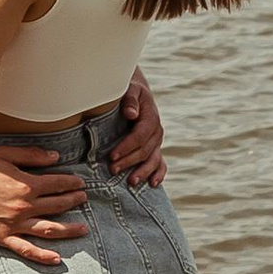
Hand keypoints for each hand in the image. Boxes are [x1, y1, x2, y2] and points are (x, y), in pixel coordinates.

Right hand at [0, 143, 89, 269]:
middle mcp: (24, 206)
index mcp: (26, 185)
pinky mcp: (4, 237)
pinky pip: (27, 249)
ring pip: (49, 229)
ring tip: (83, 229)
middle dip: (73, 201)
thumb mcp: (5, 154)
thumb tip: (55, 157)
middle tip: (84, 199)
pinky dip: (43, 256)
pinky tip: (57, 259)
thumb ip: (31, 156)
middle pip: (57, 205)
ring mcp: (15, 224)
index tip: (80, 183)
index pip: (56, 184)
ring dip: (68, 229)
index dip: (71, 183)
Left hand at [108, 68, 165, 188]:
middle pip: (144, 150)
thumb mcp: (130, 90)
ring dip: (143, 171)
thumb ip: (130, 100)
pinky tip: (153, 184)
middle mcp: (157, 131)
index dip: (126, 147)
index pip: (139, 136)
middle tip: (112, 169)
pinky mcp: (155, 148)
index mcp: (151, 117)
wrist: (138, 94)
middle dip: (129, 161)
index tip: (112, 155)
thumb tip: (132, 113)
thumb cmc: (130, 92)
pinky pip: (160, 163)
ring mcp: (157, 142)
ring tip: (131, 182)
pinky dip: (158, 173)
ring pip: (153, 159)